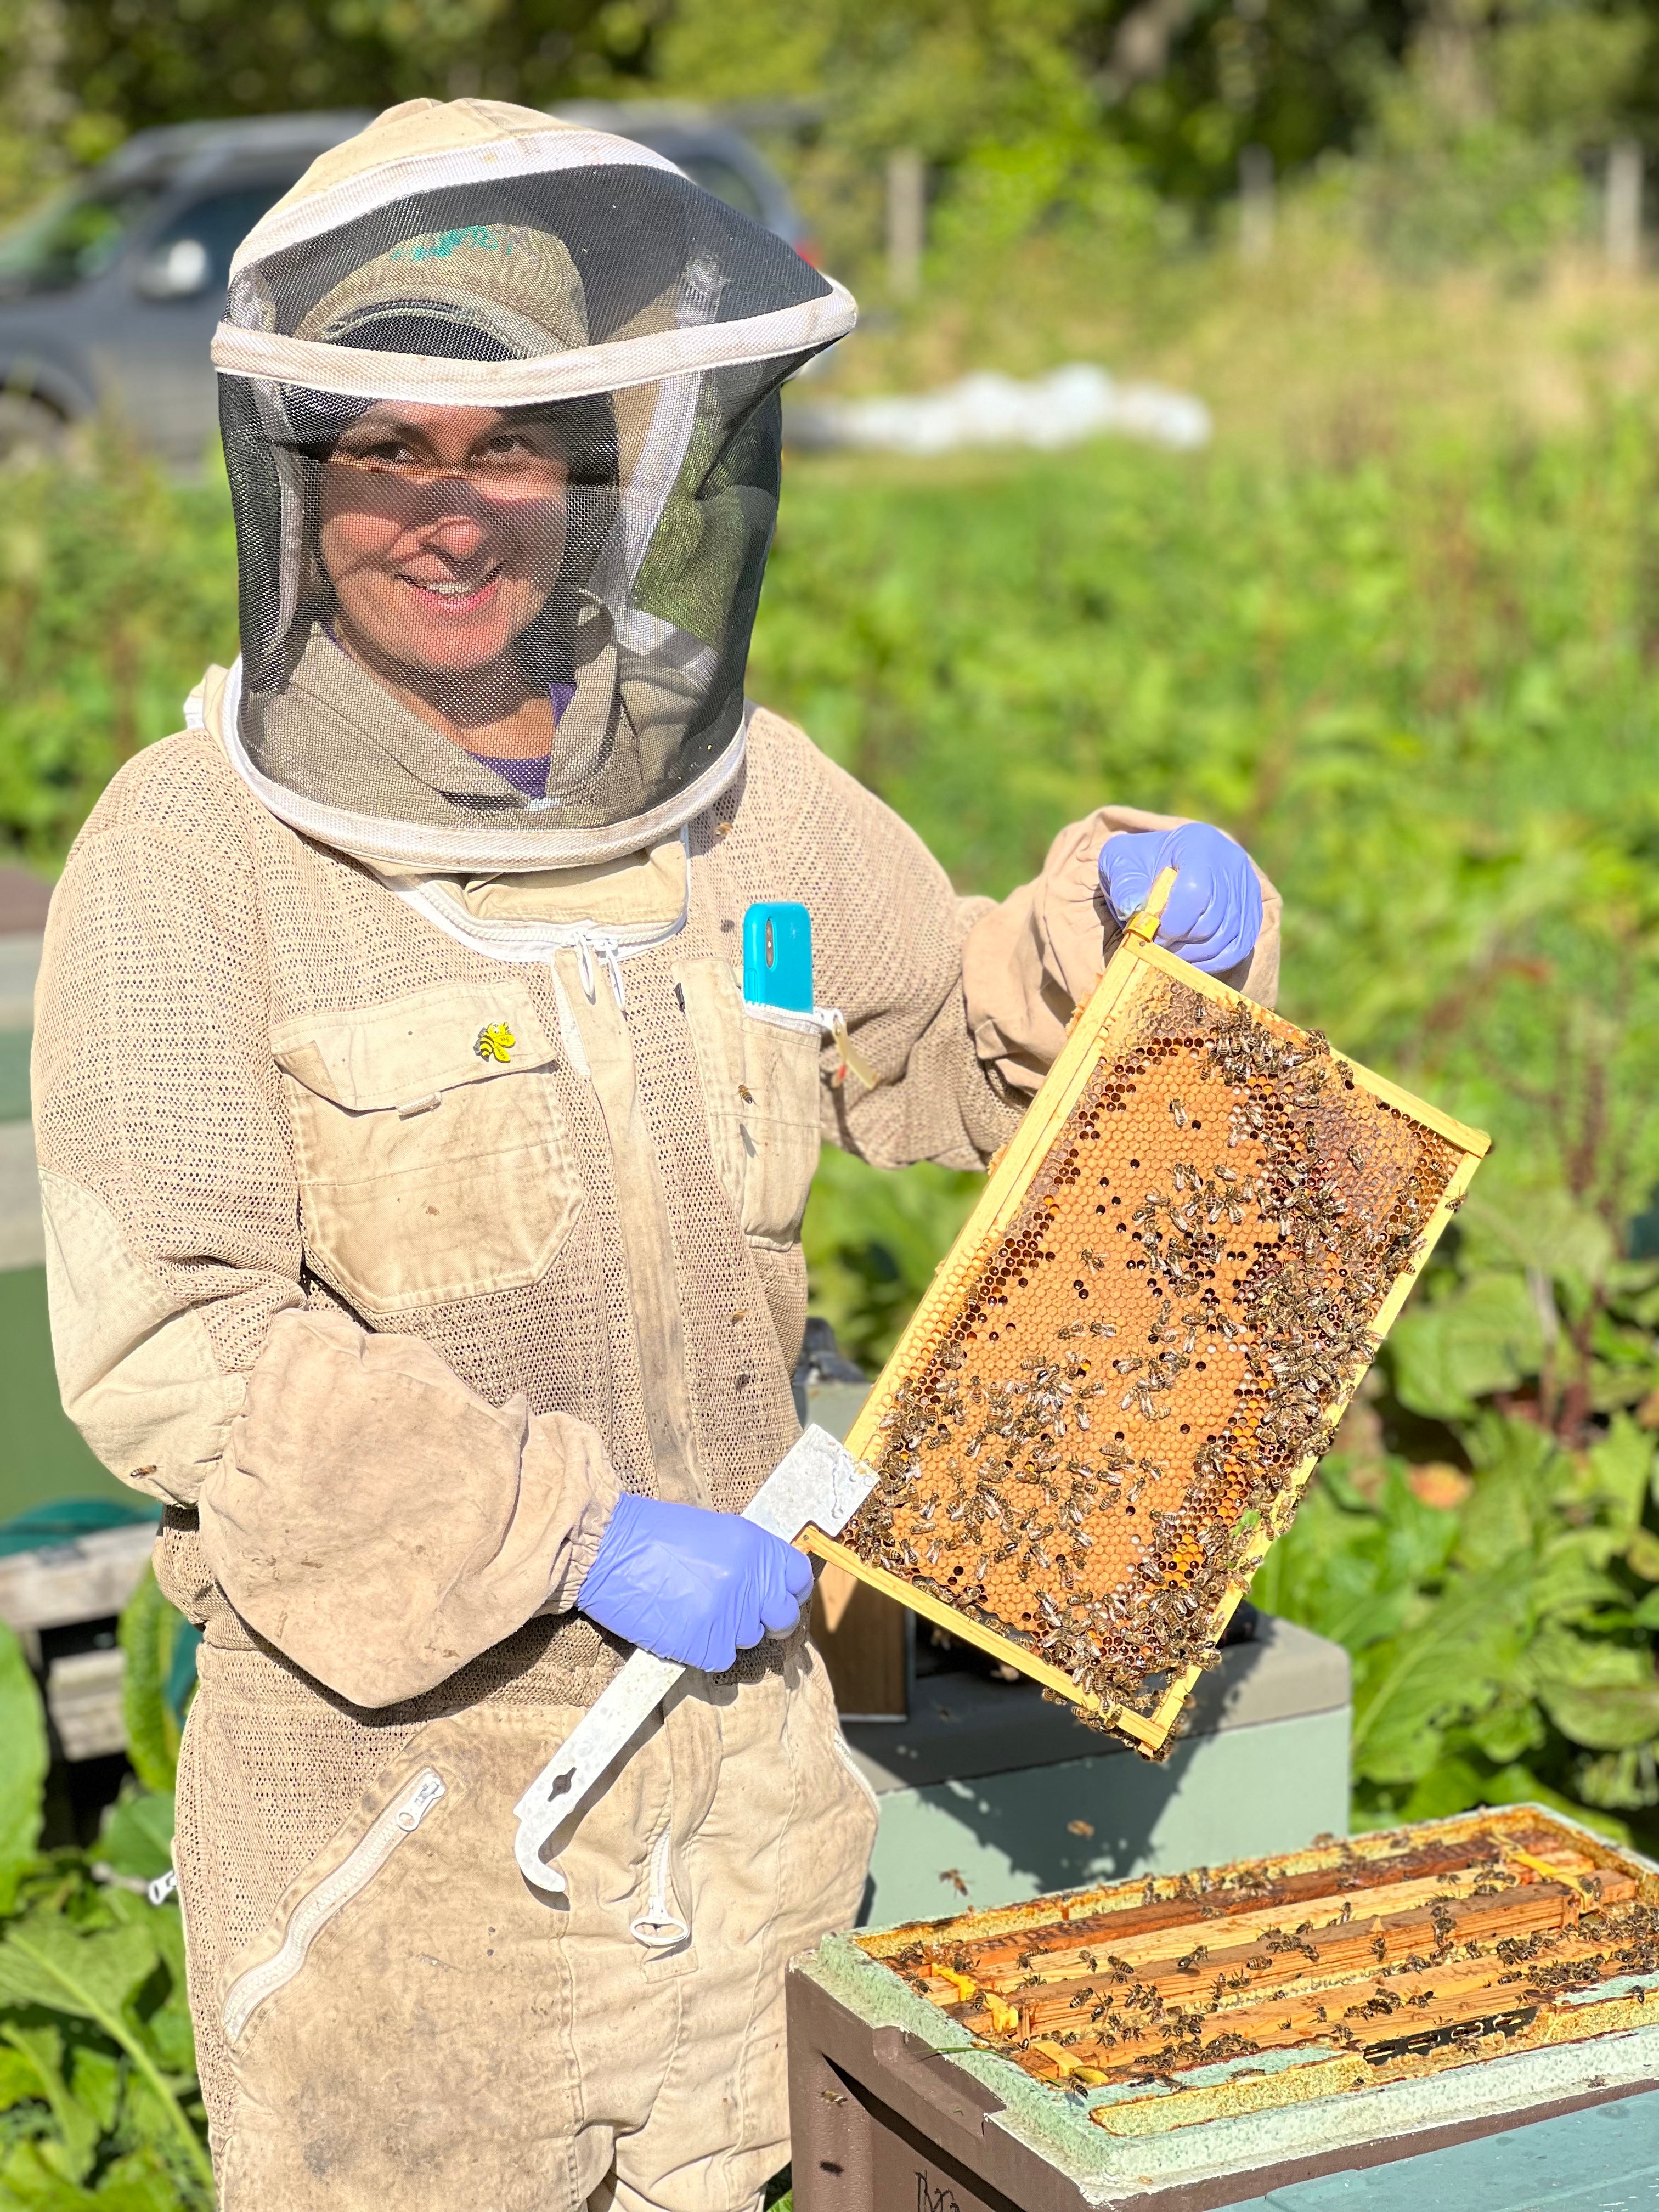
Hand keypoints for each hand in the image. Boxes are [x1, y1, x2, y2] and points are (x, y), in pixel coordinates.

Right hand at [576, 1493, 814, 1672]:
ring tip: (692, 1610)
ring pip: (748, 1640)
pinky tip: (680, 1627)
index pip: (798, 1579)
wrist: (608, 1551)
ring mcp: (729, 1616)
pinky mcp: (705, 1645)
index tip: (776, 1597)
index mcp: (756, 1546)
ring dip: (727, 1632)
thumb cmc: (654, 1535)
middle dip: (768, 1622)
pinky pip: (720, 1659)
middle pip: (783, 1619)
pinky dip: (703, 1650)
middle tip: (741, 1617)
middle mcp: (749, 1582)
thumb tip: (768, 1584)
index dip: (789, 1591)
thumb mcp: (715, 1532)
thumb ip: (748, 1558)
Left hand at [1098, 823, 1262, 975]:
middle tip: (1156, 948)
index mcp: (1199, 844)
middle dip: (1179, 943)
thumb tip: (1134, 909)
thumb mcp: (1120, 863)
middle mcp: (1232, 863)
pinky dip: (1211, 962)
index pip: (1195, 892)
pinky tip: (1188, 961)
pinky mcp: (1252, 913)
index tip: (1151, 936)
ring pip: (1226, 938)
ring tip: (1168, 954)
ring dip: (1193, 956)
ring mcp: (1247, 889)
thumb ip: (1124, 885)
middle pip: (1211, 920)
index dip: (1172, 923)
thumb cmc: (1138, 864)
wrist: (1161, 864)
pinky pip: (1238, 948)